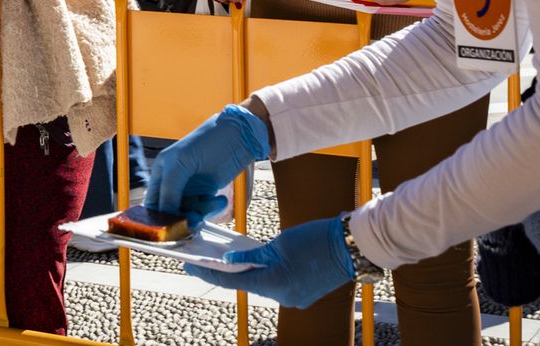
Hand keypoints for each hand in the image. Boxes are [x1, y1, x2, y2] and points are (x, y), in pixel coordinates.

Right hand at [146, 103, 270, 220]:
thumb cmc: (209, 141)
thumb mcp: (182, 162)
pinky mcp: (207, 191)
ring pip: (188, 213)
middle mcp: (173, 180)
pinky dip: (211, 209)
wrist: (240, 136)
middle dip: (182, 218)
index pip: (152, 203)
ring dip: (200, 213)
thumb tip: (165, 215)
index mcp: (162, 170)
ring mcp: (191, 187)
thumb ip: (170, 189)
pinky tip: (220, 199)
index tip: (169, 229)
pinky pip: (204, 210)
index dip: (157, 218)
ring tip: (213, 202)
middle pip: (170, 212)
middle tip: (195, 219)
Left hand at [183, 216, 353, 309]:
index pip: (233, 281)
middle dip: (228, 271)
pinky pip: (278, 284)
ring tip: (229, 257)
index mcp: (275, 284)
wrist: (351, 246)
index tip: (189, 265)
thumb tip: (231, 262)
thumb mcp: (278, 244)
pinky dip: (266, 274)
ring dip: (249, 272)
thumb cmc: (314, 240)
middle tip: (204, 258)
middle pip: (248, 284)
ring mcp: (295, 299)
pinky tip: (256, 261)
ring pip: (263, 284)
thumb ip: (253, 256)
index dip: (209, 273)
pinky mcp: (303, 295)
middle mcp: (283, 298)